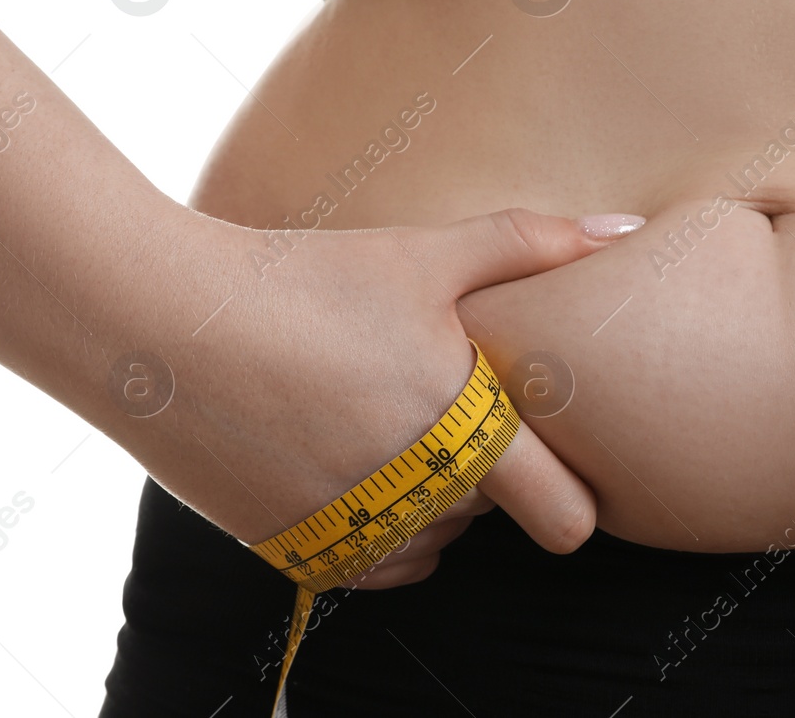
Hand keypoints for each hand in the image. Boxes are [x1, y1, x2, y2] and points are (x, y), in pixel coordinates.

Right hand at [120, 208, 640, 587]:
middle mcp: (411, 497)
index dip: (576, 494)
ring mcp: (349, 532)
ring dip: (435, 502)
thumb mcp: (425, 255)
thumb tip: (632, 229)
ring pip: (435, 540)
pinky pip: (374, 566)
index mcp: (460, 429)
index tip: (565, 463)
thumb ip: (533, 244)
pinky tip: (363, 466)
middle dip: (490, 469)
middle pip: (494, 509)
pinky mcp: (293, 551)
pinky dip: (383, 531)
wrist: (162, 324)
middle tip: (447, 405)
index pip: (561, 510)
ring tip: (397, 424)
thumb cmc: (303, 280)